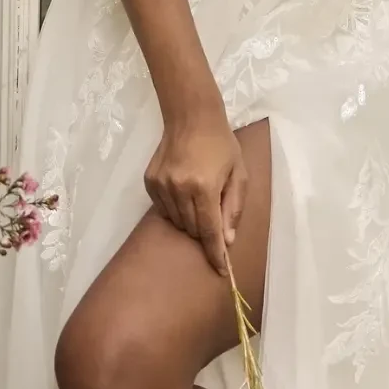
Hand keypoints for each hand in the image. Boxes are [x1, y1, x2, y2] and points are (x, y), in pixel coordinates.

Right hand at [146, 108, 246, 276]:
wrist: (191, 117)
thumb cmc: (222, 145)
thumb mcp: (239, 175)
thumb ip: (234, 208)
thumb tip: (227, 240)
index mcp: (204, 188)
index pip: (209, 231)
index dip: (215, 253)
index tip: (221, 271)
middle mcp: (180, 189)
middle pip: (191, 229)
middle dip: (204, 232)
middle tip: (213, 216)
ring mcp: (161, 186)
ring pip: (176, 221)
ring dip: (189, 221)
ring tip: (198, 200)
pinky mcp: (150, 182)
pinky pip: (162, 209)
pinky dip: (174, 209)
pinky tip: (183, 193)